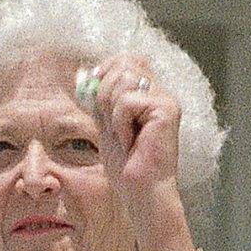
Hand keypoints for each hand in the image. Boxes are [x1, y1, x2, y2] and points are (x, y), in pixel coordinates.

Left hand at [77, 53, 195, 250]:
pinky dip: (120, 123)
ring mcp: (166, 100)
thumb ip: (99, 99)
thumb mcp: (107, 124)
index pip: (127, 59)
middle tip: (113, 125)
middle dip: (105, 93)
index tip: (95, 96)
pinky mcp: (167, 110)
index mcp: (150, 93)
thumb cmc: (127, 165)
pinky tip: (131, 142)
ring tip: (124, 135)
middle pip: (124, 64)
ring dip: (113, 111)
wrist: (141, 192)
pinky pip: (128, 101)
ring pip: (124, 80)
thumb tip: (84, 72)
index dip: (106, 69)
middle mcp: (161, 92)